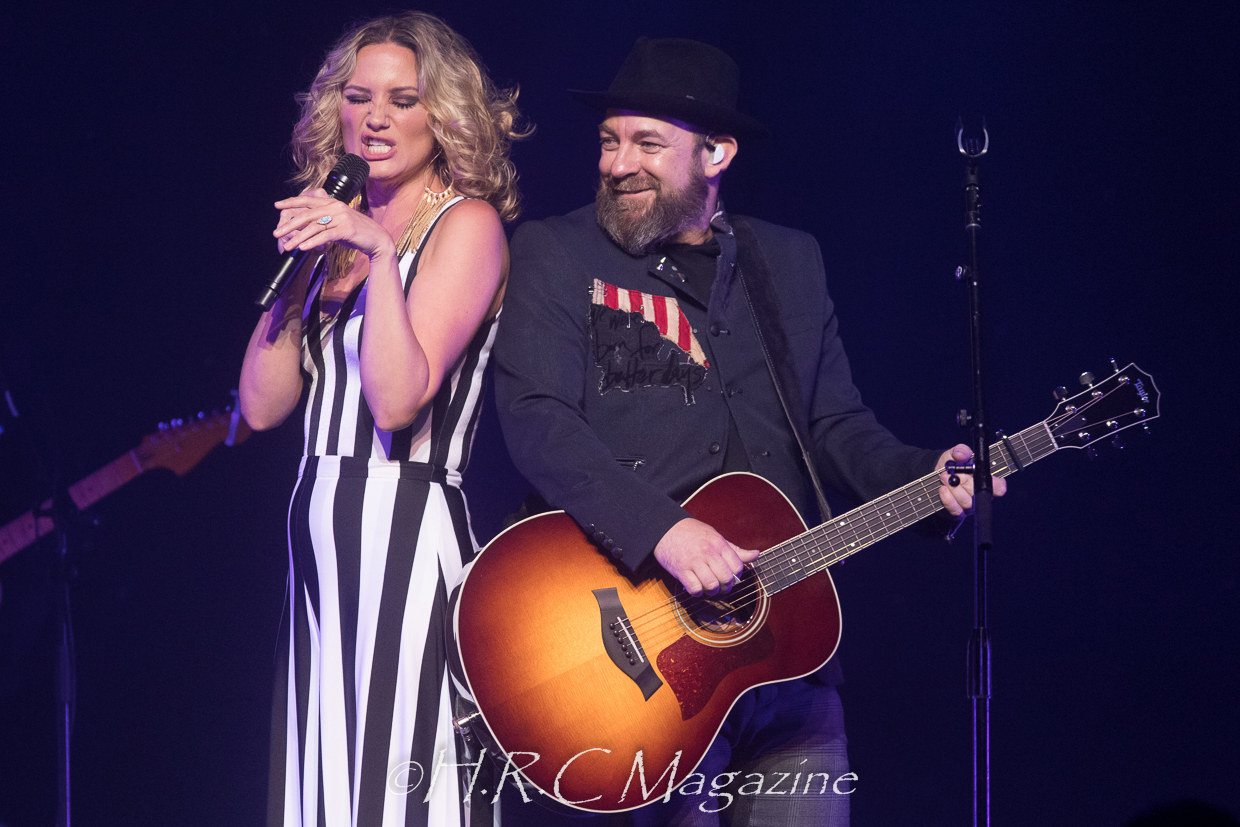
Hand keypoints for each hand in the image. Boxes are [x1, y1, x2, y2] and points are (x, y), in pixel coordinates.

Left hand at [273, 191, 395, 260]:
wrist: (377, 240)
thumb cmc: (357, 232)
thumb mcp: (339, 222)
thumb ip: (325, 219)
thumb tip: (308, 224)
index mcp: (333, 202)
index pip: (308, 200)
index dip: (291, 202)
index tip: (277, 205)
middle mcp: (336, 207)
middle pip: (307, 215)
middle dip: (290, 224)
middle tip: (276, 232)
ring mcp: (341, 218)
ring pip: (313, 227)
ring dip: (298, 238)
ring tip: (287, 246)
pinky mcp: (346, 230)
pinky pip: (324, 236)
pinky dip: (312, 242)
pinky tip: (302, 248)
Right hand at [654, 518, 759, 596]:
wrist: (665, 528)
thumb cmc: (692, 532)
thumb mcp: (715, 536)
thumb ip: (735, 550)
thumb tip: (756, 555)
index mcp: (718, 543)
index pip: (737, 566)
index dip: (737, 575)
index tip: (732, 577)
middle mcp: (707, 552)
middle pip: (726, 578)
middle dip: (726, 587)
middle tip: (722, 586)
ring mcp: (693, 561)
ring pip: (711, 585)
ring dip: (712, 591)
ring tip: (709, 588)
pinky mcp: (680, 570)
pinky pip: (694, 588)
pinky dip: (698, 592)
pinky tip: (696, 587)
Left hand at [936, 443, 1007, 516]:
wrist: (935, 477)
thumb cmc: (951, 465)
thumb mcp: (955, 454)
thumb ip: (960, 450)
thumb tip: (961, 454)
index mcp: (986, 480)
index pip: (999, 487)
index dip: (994, 485)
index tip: (978, 475)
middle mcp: (980, 495)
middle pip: (979, 494)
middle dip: (964, 482)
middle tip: (951, 473)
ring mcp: (970, 506)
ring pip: (967, 503)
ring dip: (954, 489)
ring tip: (944, 477)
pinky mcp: (958, 512)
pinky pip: (956, 510)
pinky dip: (948, 499)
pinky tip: (942, 489)